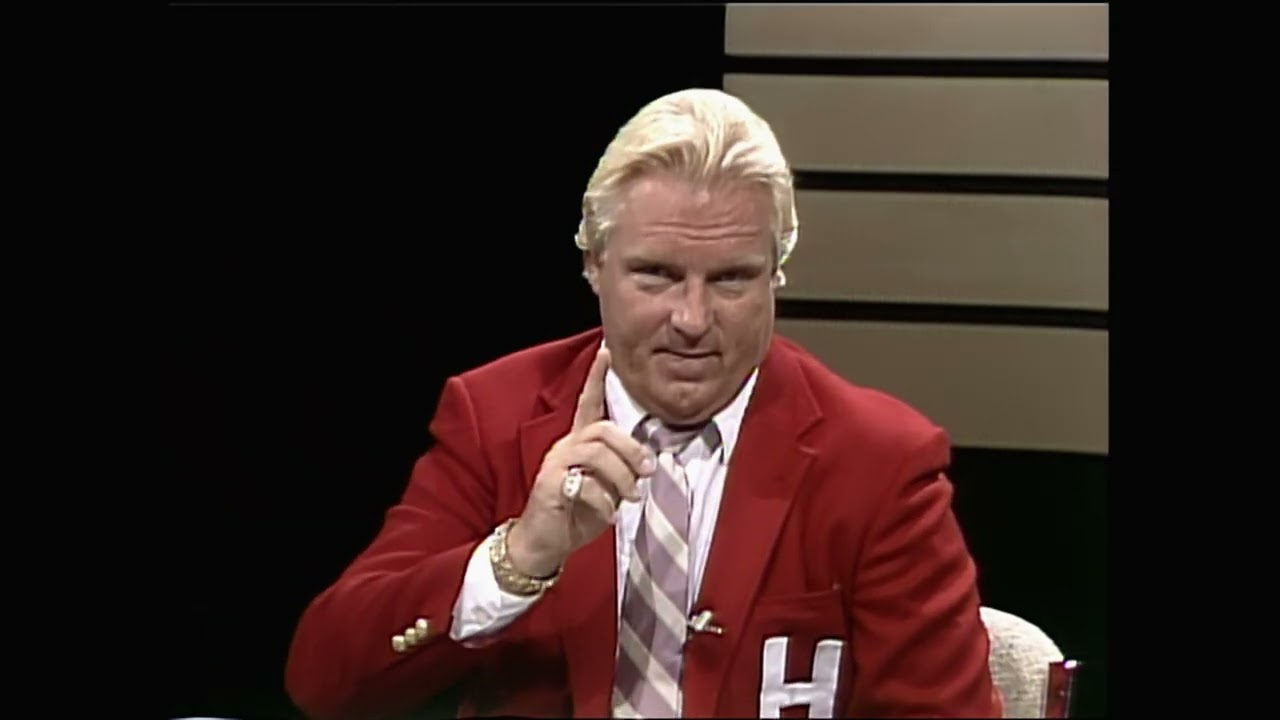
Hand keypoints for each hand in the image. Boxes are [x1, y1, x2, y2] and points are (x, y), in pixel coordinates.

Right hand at [506, 348, 656, 577]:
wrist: (543, 542)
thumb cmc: (578, 513)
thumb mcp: (607, 490)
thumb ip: (621, 471)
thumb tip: (647, 464)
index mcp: (579, 443)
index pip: (588, 403)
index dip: (597, 377)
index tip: (606, 351)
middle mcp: (565, 447)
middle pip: (603, 430)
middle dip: (631, 449)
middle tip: (648, 472)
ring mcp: (555, 464)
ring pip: (596, 452)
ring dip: (621, 476)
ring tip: (631, 496)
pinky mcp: (550, 485)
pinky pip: (585, 484)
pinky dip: (604, 501)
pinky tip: (609, 514)